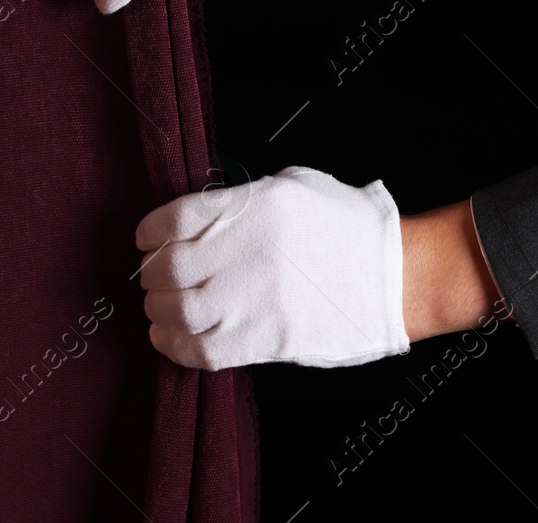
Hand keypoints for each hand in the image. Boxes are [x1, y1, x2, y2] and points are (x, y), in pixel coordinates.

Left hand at [135, 166, 409, 369]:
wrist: (391, 275)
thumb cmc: (348, 227)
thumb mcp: (293, 187)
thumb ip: (242, 200)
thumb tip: (199, 220)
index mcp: (253, 207)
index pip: (172, 220)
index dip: (149, 232)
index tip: (146, 240)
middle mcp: (246, 252)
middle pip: (168, 268)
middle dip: (152, 273)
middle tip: (154, 275)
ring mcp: (252, 300)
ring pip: (176, 310)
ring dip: (159, 309)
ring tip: (162, 305)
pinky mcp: (262, 340)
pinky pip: (198, 350)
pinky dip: (173, 345)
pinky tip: (169, 335)